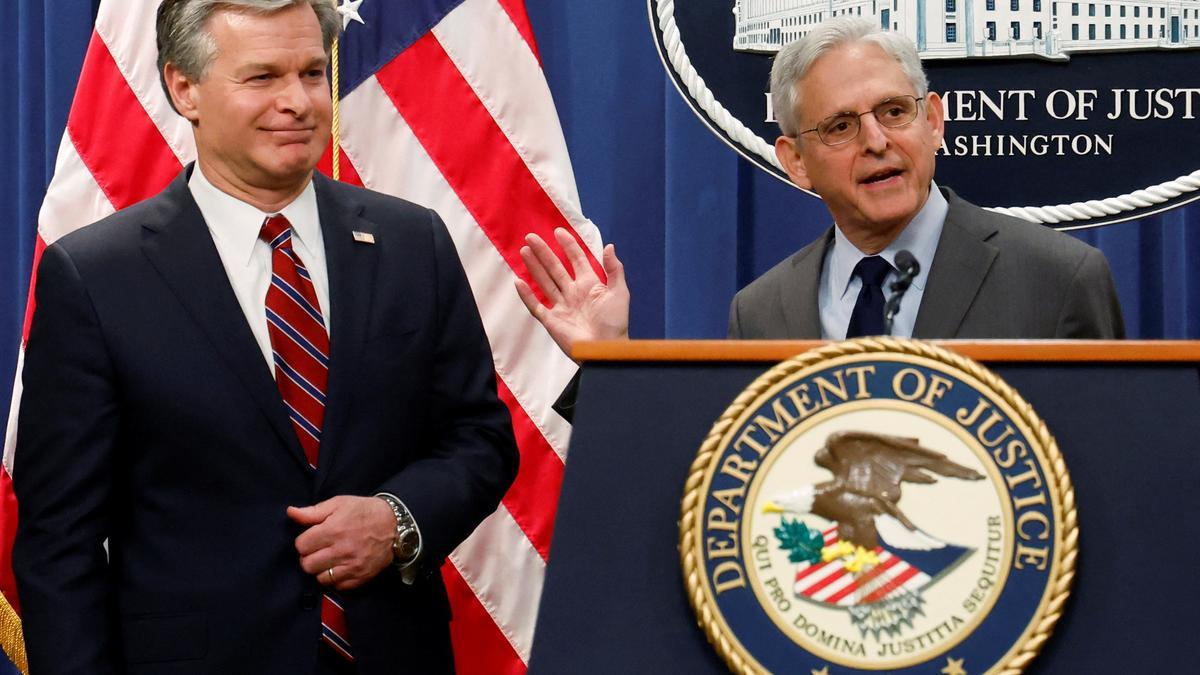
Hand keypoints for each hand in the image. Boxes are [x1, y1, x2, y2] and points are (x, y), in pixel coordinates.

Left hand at [287, 496, 395, 590]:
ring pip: (320, 578)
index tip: (312, 538)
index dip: (304, 541)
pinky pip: (337, 586)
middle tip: (318, 550)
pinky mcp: (360, 577)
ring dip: (321, 569)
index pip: (301, 546)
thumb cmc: (364, 511)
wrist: (395, 524)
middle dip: (309, 557)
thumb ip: (313, 511)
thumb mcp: (339, 504)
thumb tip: (291, 513)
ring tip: (328, 559)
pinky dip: (335, 579)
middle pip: (307, 565)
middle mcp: (341, 551)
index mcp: (333, 530)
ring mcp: (351, 566)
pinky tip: (339, 567)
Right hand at [515, 227, 629, 357]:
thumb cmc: (615, 323)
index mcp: (590, 285)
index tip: (558, 232)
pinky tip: (518, 281)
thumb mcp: (620, 293)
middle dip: (544, 252)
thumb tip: (609, 246)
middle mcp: (573, 293)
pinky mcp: (552, 321)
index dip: (568, 246)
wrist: (606, 349)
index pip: (576, 260)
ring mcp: (561, 306)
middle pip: (555, 268)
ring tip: (524, 251)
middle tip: (531, 237)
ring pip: (544, 282)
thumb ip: (614, 270)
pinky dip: (527, 295)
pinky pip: (536, 306)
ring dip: (534, 267)